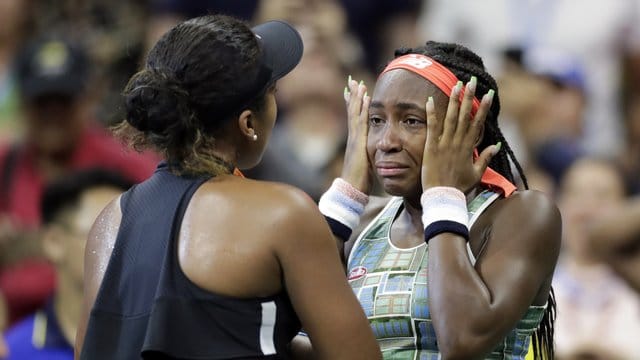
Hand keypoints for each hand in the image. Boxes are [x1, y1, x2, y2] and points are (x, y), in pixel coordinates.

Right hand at [340, 76, 371, 193]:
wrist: (351, 189)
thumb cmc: (359, 181)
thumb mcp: (366, 164)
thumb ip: (369, 156)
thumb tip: (376, 153)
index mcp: (355, 142)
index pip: (355, 119)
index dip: (354, 106)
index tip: (355, 93)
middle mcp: (353, 137)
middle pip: (352, 112)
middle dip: (353, 96)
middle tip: (353, 81)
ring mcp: (354, 138)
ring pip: (355, 113)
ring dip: (357, 97)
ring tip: (358, 84)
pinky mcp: (358, 141)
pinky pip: (361, 121)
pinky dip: (362, 108)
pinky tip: (366, 98)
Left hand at [422, 77, 498, 191]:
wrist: (443, 197)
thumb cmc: (459, 187)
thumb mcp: (476, 174)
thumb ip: (485, 158)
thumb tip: (496, 145)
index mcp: (469, 148)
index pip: (477, 123)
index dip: (483, 107)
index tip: (488, 93)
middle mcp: (458, 143)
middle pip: (465, 116)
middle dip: (469, 97)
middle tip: (472, 81)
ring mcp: (445, 144)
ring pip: (451, 118)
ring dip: (454, 101)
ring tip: (457, 85)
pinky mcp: (431, 147)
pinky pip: (432, 127)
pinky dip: (432, 113)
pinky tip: (431, 100)